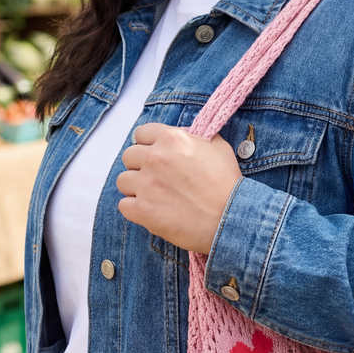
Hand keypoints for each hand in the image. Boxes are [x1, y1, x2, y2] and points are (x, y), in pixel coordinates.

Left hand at [117, 124, 241, 253]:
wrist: (231, 219)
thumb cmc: (227, 184)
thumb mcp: (218, 147)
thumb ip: (194, 136)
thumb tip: (181, 134)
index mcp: (171, 139)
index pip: (141, 134)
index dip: (148, 145)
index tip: (156, 157)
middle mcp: (155, 158)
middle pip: (129, 157)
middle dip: (140, 166)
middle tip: (157, 179)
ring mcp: (146, 185)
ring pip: (123, 181)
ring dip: (135, 188)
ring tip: (154, 197)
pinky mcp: (143, 210)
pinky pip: (123, 205)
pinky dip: (135, 209)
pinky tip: (151, 211)